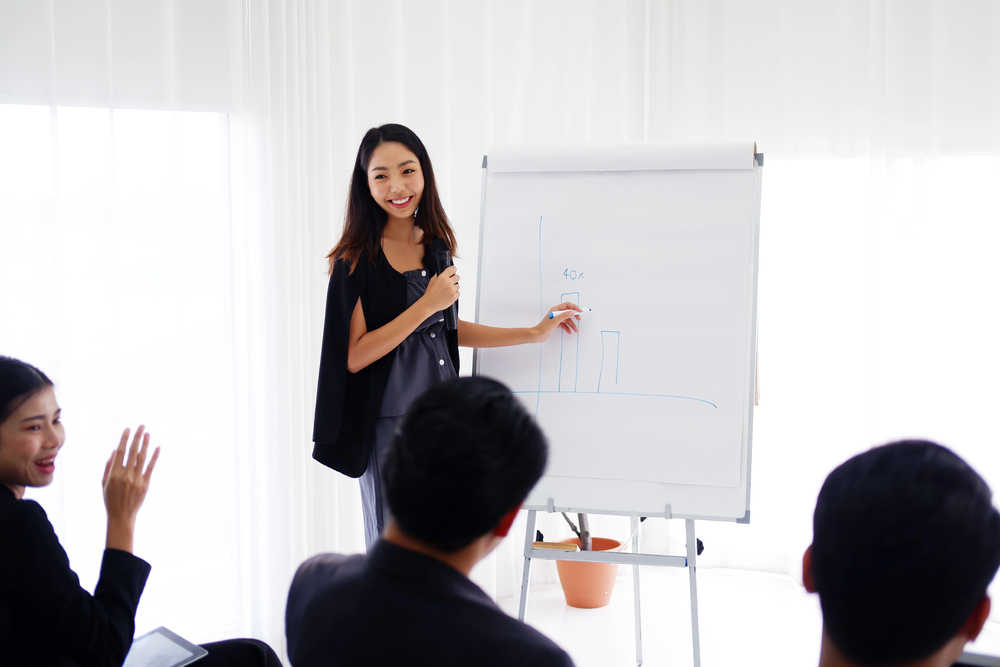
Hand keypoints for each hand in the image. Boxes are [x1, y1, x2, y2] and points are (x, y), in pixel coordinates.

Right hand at [103, 425, 158, 551]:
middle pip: (132, 451)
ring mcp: (137, 479)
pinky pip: (151, 467)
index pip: (120, 452)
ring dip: (146, 444)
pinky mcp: (146, 484)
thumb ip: (108, 466)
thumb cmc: (110, 498)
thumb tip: (114, 451)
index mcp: (114, 474)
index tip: (127, 429)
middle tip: (141, 426)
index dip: (124, 439)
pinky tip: (158, 447)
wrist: (121, 515)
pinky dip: (155, 457)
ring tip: (148, 433)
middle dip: (137, 437)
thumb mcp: (104, 483)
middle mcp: (126, 475)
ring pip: (142, 457)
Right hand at [420, 265, 459, 312]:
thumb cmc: (430, 293)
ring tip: (447, 290)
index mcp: (442, 277)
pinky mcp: (454, 297)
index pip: (453, 269)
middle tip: (450, 282)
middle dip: (454, 279)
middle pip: (457, 277)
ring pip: (458, 286)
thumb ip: (439, 275)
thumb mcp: (432, 280)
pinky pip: (458, 293)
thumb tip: (445, 272)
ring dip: (454, 287)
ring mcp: (452, 290)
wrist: (429, 304)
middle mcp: (448, 283)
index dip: (453, 270)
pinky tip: (448, 295)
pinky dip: (454, 294)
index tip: (453, 271)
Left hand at [532, 302, 582, 341]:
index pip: (567, 305)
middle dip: (574, 316)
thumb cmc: (543, 327)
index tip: (580, 311)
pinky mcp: (556, 324)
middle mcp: (556, 313)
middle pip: (568, 312)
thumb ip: (564, 315)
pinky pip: (564, 325)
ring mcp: (556, 319)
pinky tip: (569, 331)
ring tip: (575, 330)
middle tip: (579, 319)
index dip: (574, 307)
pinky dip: (567, 328)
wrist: (537, 335)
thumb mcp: (555, 321)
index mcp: (555, 310)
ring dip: (572, 325)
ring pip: (567, 320)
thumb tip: (572, 312)